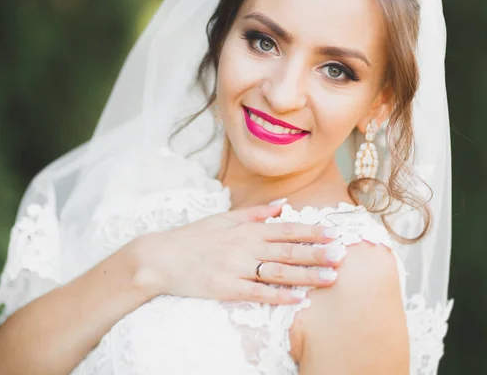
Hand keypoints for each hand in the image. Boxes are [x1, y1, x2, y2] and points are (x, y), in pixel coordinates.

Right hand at [132, 204, 343, 304]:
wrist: (161, 257)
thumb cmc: (193, 238)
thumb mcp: (224, 219)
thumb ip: (255, 213)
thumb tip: (283, 204)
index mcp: (245, 229)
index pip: (286, 229)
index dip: (312, 231)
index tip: (335, 233)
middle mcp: (244, 246)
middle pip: (287, 250)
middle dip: (317, 252)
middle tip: (342, 255)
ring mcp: (235, 268)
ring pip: (277, 271)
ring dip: (306, 275)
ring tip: (330, 278)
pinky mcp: (225, 287)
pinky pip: (256, 292)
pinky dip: (278, 296)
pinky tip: (297, 299)